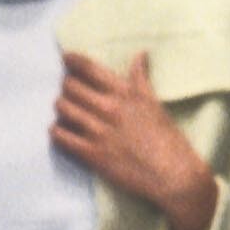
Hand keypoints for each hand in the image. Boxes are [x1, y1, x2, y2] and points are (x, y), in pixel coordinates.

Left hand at [52, 50, 219, 229]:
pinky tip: (59, 131)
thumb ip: (140, 79)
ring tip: (65, 111)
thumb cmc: (168, 140)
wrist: (173, 176)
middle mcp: (109, 108)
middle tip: (69, 92)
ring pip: (63, 108)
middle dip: (67, 87)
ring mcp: (99, 132)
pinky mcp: (93, 155)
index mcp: (124, 93)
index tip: (66, 60)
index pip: (90, 68)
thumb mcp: (155, 103)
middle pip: (70, 87)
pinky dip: (56, 132)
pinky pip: (62, 138)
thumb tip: (140, 54)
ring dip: (61, 107)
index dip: (73, 61)